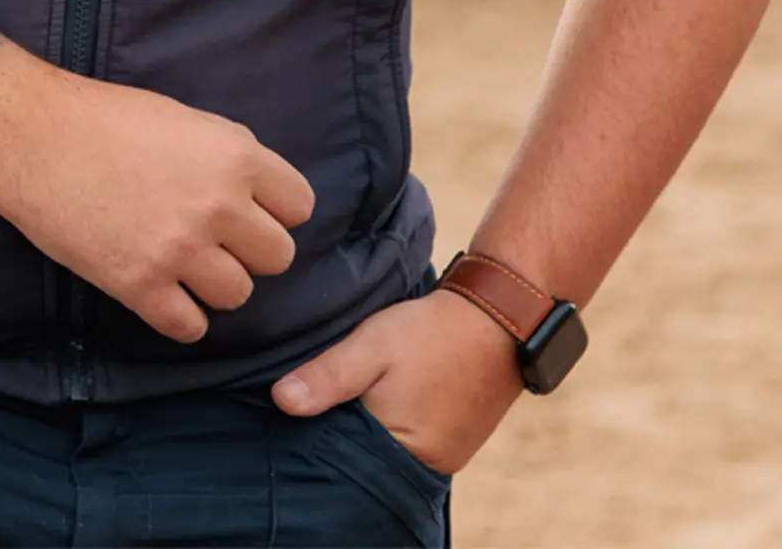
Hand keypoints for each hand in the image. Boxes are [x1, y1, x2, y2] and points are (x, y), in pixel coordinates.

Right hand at [0, 61, 314, 342]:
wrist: (27, 136)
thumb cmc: (101, 118)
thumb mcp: (183, 119)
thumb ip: (229, 154)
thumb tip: (258, 192)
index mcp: (234, 157)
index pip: (299, 206)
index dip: (274, 210)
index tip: (246, 211)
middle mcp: (217, 205)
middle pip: (277, 257)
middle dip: (248, 250)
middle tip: (213, 240)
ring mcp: (178, 249)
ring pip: (237, 295)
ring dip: (214, 284)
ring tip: (182, 266)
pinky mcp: (138, 284)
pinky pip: (189, 326)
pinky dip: (180, 317)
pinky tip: (162, 295)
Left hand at [273, 290, 522, 472]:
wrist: (499, 316)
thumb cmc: (433, 334)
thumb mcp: (371, 347)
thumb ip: (327, 377)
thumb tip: (282, 402)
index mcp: (407, 452)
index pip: (345, 464)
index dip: (316, 442)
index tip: (290, 421)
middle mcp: (430, 465)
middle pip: (367, 461)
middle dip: (339, 437)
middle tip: (310, 407)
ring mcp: (446, 455)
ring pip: (387, 450)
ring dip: (365, 430)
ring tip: (339, 403)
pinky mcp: (455, 438)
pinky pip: (409, 440)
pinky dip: (388, 425)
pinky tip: (371, 401)